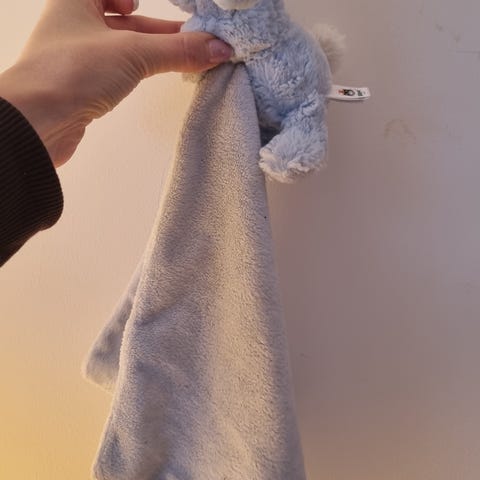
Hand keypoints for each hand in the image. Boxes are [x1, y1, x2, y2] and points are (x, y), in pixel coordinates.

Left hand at [0, 0, 232, 167]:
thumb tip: (220, 48)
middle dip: (160, 29)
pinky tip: (156, 75)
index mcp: (76, 0)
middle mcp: (74, 24)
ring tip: (186, 58)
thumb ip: (177, 49)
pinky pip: (118, 70)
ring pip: (123, 47)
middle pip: (124, 19)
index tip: (157, 5)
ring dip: (154, 51)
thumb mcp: (133, 52)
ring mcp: (78, 57)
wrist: (38, 122)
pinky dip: (140, 70)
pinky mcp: (82, 85)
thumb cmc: (74, 70)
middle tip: (194, 38)